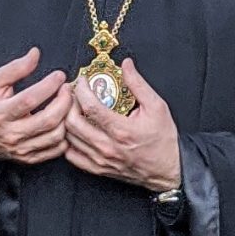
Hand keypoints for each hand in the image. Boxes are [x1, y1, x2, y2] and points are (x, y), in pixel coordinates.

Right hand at [0, 47, 69, 163]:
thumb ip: (15, 68)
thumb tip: (35, 54)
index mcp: (0, 113)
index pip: (29, 100)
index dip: (48, 86)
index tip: (59, 75)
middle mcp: (12, 134)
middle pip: (47, 120)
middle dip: (64, 102)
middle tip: (67, 89)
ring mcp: (21, 149)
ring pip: (55, 136)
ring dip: (67, 118)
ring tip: (67, 104)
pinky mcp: (29, 158)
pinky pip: (56, 150)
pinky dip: (65, 136)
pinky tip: (63, 122)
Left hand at [66, 59, 181, 192]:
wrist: (168, 170)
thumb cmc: (163, 140)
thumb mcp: (157, 106)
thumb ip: (138, 84)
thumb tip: (126, 66)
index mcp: (122, 130)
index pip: (91, 107)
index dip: (82, 90)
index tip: (82, 81)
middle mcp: (108, 146)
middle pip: (74, 123)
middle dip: (69, 103)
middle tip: (72, 93)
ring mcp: (101, 159)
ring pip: (69, 139)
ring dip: (67, 121)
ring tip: (73, 109)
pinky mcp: (98, 168)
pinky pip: (72, 156)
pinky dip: (68, 142)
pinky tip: (75, 131)